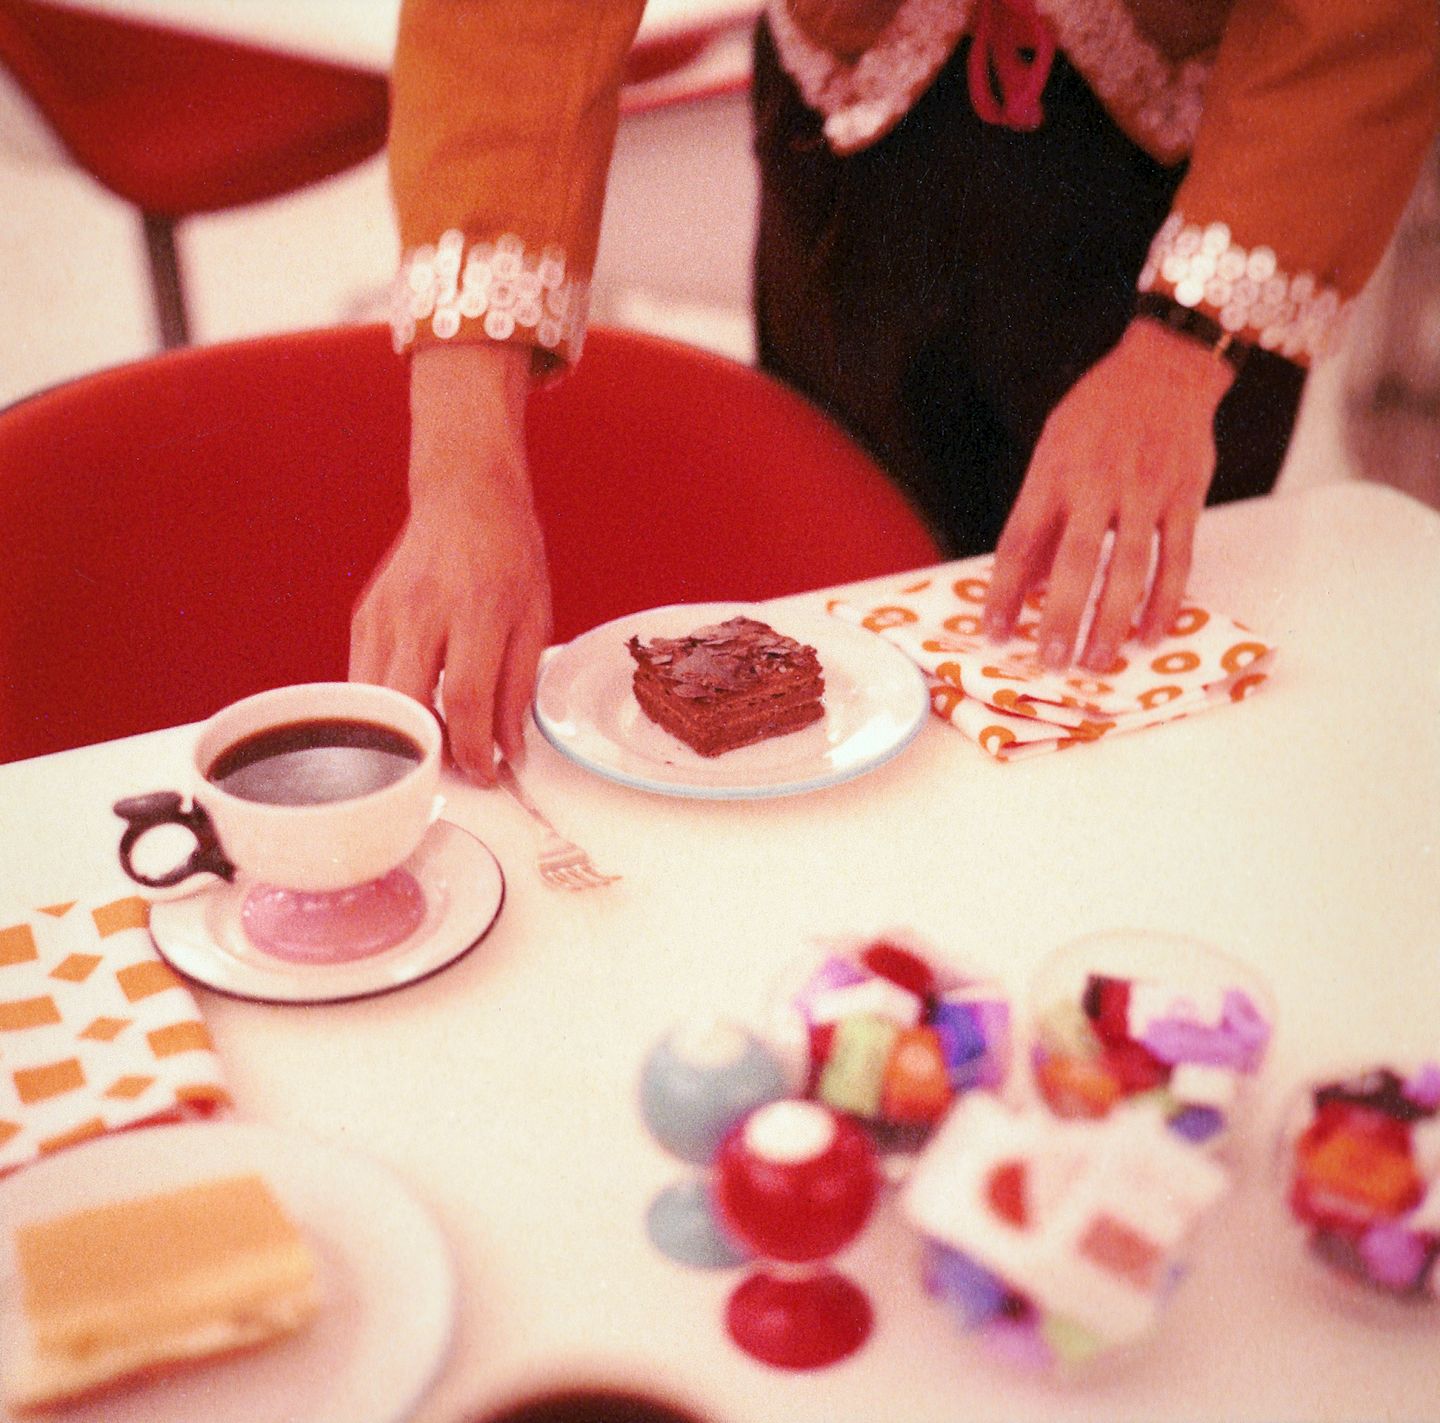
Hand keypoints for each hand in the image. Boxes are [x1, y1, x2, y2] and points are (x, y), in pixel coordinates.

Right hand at [349, 342, 551, 782]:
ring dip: (402, 735)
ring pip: (375, 700)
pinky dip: (383, 707)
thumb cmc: (508, 556)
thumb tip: (508, 750)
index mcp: (475, 612)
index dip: (473, 751)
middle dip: (431, 753)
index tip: (486, 775)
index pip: (465, 701)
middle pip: (407, 707)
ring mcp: (385, 613)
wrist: (466, 498)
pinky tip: (410, 712)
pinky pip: (363, 679)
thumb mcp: (534, 621)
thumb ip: (518, 689)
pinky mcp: (364, 616)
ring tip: (434, 745)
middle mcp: (422, 612)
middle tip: (455, 768)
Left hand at [982, 318, 1235, 671]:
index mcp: (1054, 474)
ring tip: (1096, 661)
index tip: (995, 632)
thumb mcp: (1054, 450)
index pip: (1020, 541)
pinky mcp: (1185, 498)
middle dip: (1061, 617)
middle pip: (1075, 562)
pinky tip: (1149, 636)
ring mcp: (1145, 492)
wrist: (1165, 369)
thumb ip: (1043, 515)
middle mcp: (1098, 484)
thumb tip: (1030, 582)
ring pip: (1129, 568)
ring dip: (1112, 621)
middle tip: (1051, 661)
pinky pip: (1176, 560)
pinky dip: (1164, 602)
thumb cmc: (1098, 415)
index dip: (1005, 591)